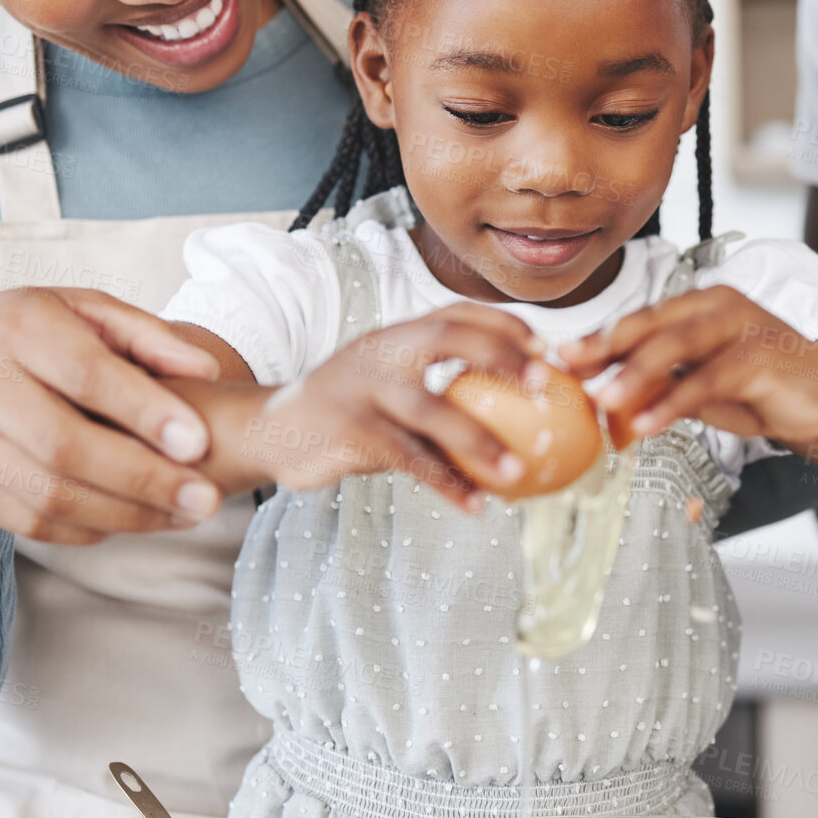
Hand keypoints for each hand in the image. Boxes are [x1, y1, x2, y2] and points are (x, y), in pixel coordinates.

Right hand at [0, 287, 224, 544]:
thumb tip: (208, 372)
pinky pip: (30, 523)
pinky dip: (90, 530)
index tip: (199, 442)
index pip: (85, 374)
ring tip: (184, 516)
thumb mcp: (86, 311)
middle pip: (65, 446)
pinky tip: (136, 521)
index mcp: (20, 328)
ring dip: (126, 515)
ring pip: (48, 495)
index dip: (144, 411)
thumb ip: (148, 336)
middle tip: (206, 500)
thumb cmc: (35, 334)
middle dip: (143, 478)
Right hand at [260, 303, 546, 511]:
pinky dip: (444, 482)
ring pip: (429, 409)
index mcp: (396, 335)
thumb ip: (434, 391)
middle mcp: (380, 351)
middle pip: (445, 337)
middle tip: (544, 384)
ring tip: (518, 470)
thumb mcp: (386, 386)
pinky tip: (474, 504)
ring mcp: (362, 388)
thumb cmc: (347, 411)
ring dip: (478, 440)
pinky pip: (406, 459)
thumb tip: (515, 418)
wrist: (271, 430)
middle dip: (498, 353)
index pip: (456, 312)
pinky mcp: (349, 430)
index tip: (547, 347)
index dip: (503, 324)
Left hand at [558, 287, 817, 445]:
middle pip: (650, 324)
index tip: (558, 360)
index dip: (598, 339)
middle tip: (566, 368)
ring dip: (634, 373)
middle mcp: (716, 306)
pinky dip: (674, 401)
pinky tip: (646, 423)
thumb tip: (600, 397)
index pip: (638, 321)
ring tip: (601, 399)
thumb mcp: (699, 388)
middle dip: (604, 346)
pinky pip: (708, 378)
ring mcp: (741, 326)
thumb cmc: (759, 390)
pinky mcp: (762, 355)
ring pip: (676, 344)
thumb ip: (658, 385)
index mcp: (696, 306)